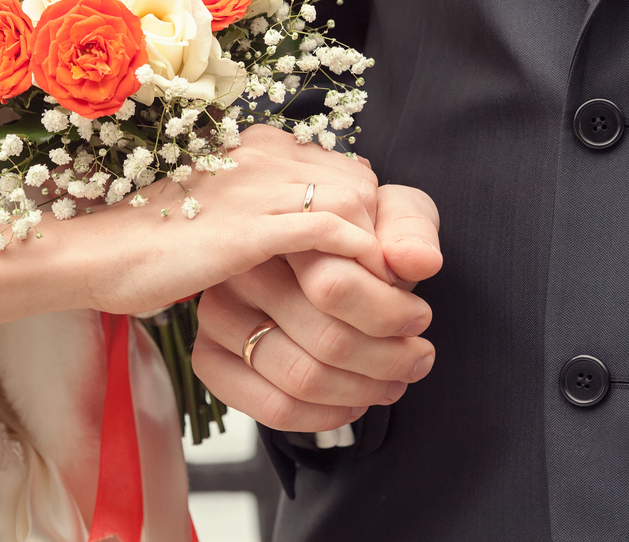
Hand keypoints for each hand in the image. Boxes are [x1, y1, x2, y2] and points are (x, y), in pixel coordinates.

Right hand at [75, 124, 383, 314]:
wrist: (94, 251)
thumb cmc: (150, 244)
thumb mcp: (219, 215)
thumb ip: (265, 211)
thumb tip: (310, 235)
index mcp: (256, 148)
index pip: (342, 171)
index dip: (368, 219)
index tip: (374, 264)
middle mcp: (262, 155)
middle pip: (358, 184)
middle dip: (382, 236)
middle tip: (388, 286)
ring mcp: (254, 187)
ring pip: (352, 205)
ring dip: (375, 256)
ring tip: (380, 299)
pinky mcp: (246, 227)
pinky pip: (326, 233)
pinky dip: (353, 261)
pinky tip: (354, 292)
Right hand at [192, 182, 441, 431]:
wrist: (321, 253)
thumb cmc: (358, 235)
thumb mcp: (393, 213)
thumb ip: (410, 230)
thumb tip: (418, 262)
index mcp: (280, 227)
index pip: (334, 286)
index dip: (389, 313)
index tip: (419, 319)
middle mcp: (238, 269)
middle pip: (326, 339)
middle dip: (388, 359)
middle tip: (419, 359)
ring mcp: (218, 314)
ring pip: (302, 376)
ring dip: (362, 390)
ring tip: (395, 382)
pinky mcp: (209, 356)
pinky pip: (272, 406)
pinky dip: (324, 416)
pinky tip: (353, 403)